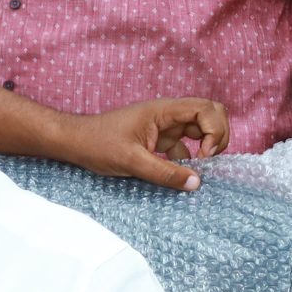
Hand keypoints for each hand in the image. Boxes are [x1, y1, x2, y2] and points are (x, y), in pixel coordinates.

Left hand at [61, 97, 229, 190]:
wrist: (74, 142)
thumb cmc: (97, 144)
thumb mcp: (131, 161)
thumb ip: (164, 173)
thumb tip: (196, 183)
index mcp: (163, 110)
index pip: (206, 108)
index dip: (215, 130)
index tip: (204, 155)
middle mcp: (168, 115)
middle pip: (210, 115)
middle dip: (218, 135)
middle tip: (209, 158)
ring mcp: (164, 127)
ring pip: (199, 131)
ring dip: (205, 148)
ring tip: (196, 170)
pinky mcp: (158, 140)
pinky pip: (183, 147)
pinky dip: (188, 160)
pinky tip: (181, 175)